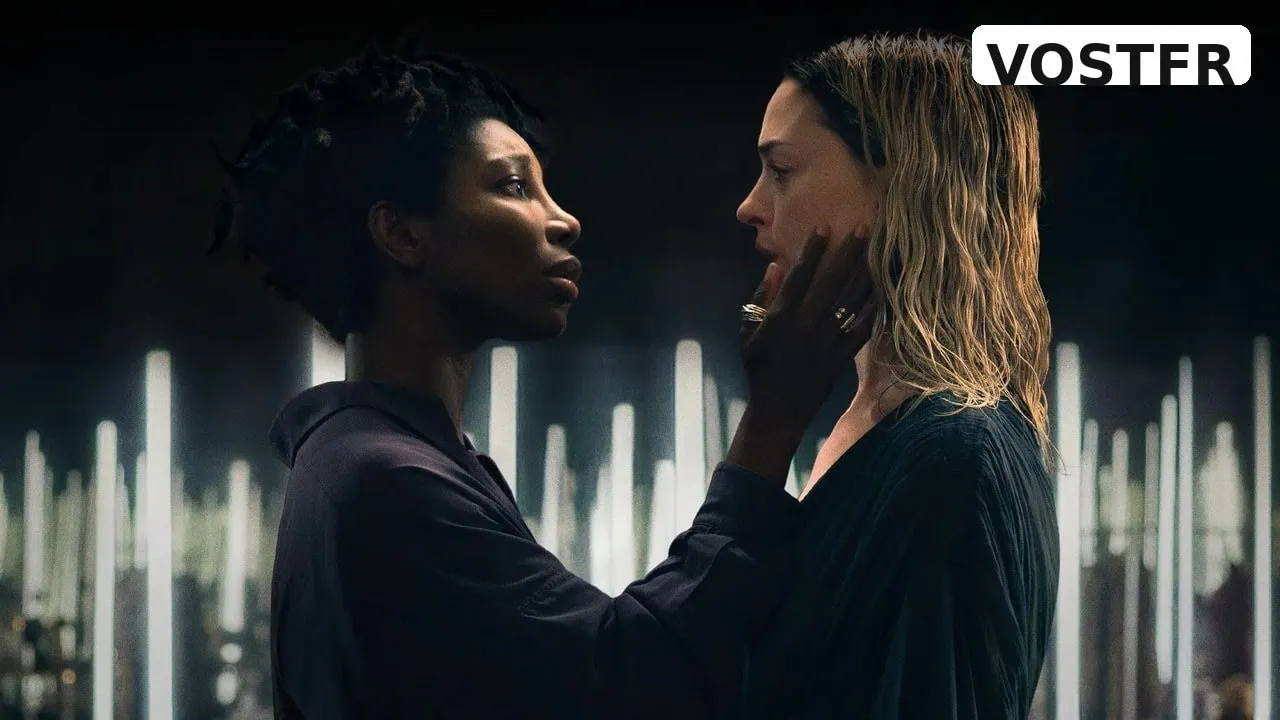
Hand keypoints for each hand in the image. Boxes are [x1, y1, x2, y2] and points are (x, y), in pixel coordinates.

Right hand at [726, 230, 875, 480]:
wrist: (779, 409)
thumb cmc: (759, 366)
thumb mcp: (748, 332)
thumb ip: (760, 298)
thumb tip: (775, 266)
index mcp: (782, 317)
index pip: (800, 275)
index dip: (813, 250)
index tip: (825, 227)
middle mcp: (807, 324)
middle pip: (833, 281)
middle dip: (849, 251)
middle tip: (865, 227)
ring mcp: (828, 340)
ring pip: (852, 299)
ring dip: (866, 271)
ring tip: (880, 248)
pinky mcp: (843, 354)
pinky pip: (863, 326)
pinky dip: (875, 306)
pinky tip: (886, 286)